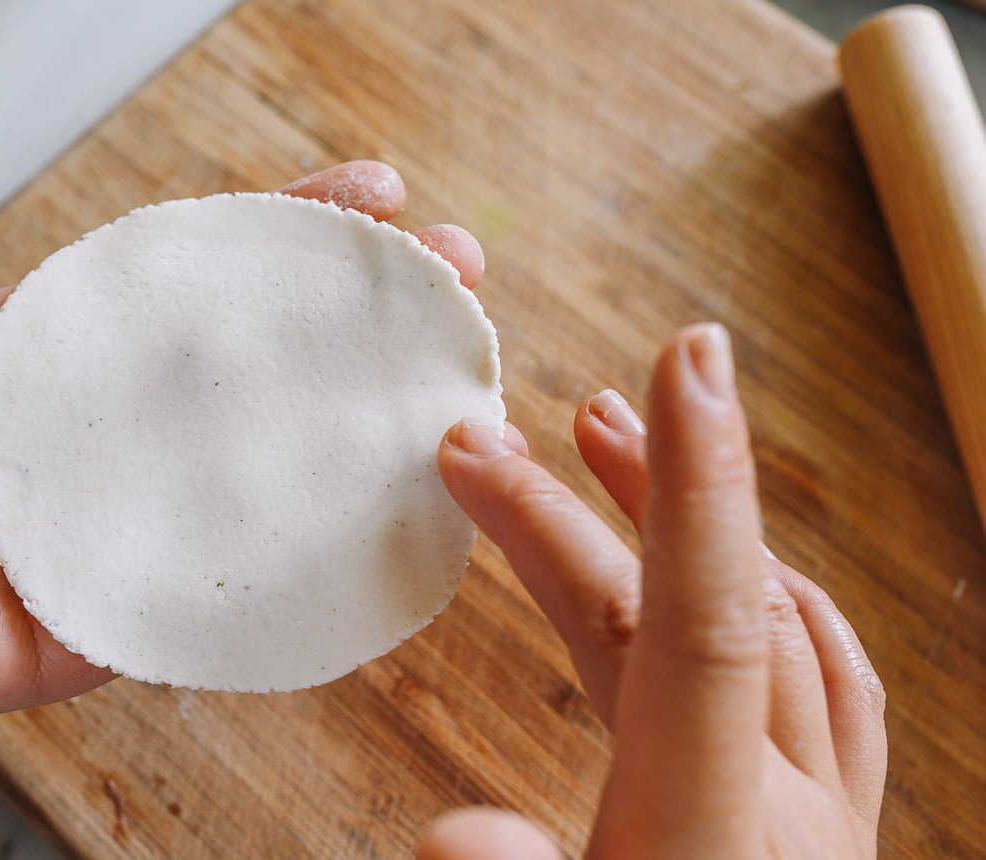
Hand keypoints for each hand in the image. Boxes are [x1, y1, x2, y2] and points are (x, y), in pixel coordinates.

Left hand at [0, 55, 483, 854]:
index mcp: (32, 349)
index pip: (183, 276)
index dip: (281, 231)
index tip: (372, 194)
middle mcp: (83, 436)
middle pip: (247, 372)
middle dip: (358, 323)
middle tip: (454, 281)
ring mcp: (97, 530)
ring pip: (251, 479)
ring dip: (354, 437)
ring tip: (451, 391)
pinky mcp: (89, 624)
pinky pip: (208, 598)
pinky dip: (293, 571)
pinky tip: (376, 531)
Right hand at [417, 325, 887, 858]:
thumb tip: (453, 834)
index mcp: (706, 832)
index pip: (699, 622)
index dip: (688, 481)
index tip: (686, 362)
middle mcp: (782, 811)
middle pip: (698, 604)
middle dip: (604, 496)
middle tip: (502, 439)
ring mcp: (818, 822)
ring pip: (774, 622)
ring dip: (688, 517)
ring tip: (605, 440)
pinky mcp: (826, 837)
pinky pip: (830, 685)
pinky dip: (772, 597)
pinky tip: (745, 569)